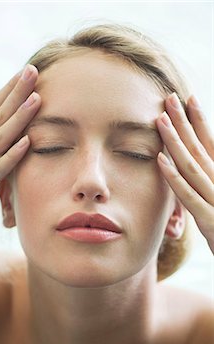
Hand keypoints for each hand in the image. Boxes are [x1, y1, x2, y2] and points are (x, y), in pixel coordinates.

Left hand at [156, 93, 213, 253]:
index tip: (189, 99)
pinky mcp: (211, 221)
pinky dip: (174, 177)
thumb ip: (211, 180)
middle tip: (169, 98)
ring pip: (193, 166)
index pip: (213, 143)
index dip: (201, 121)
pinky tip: (159, 160)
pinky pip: (189, 196)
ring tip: (161, 120)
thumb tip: (204, 161)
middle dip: (185, 122)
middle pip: (201, 148)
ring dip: (175, 142)